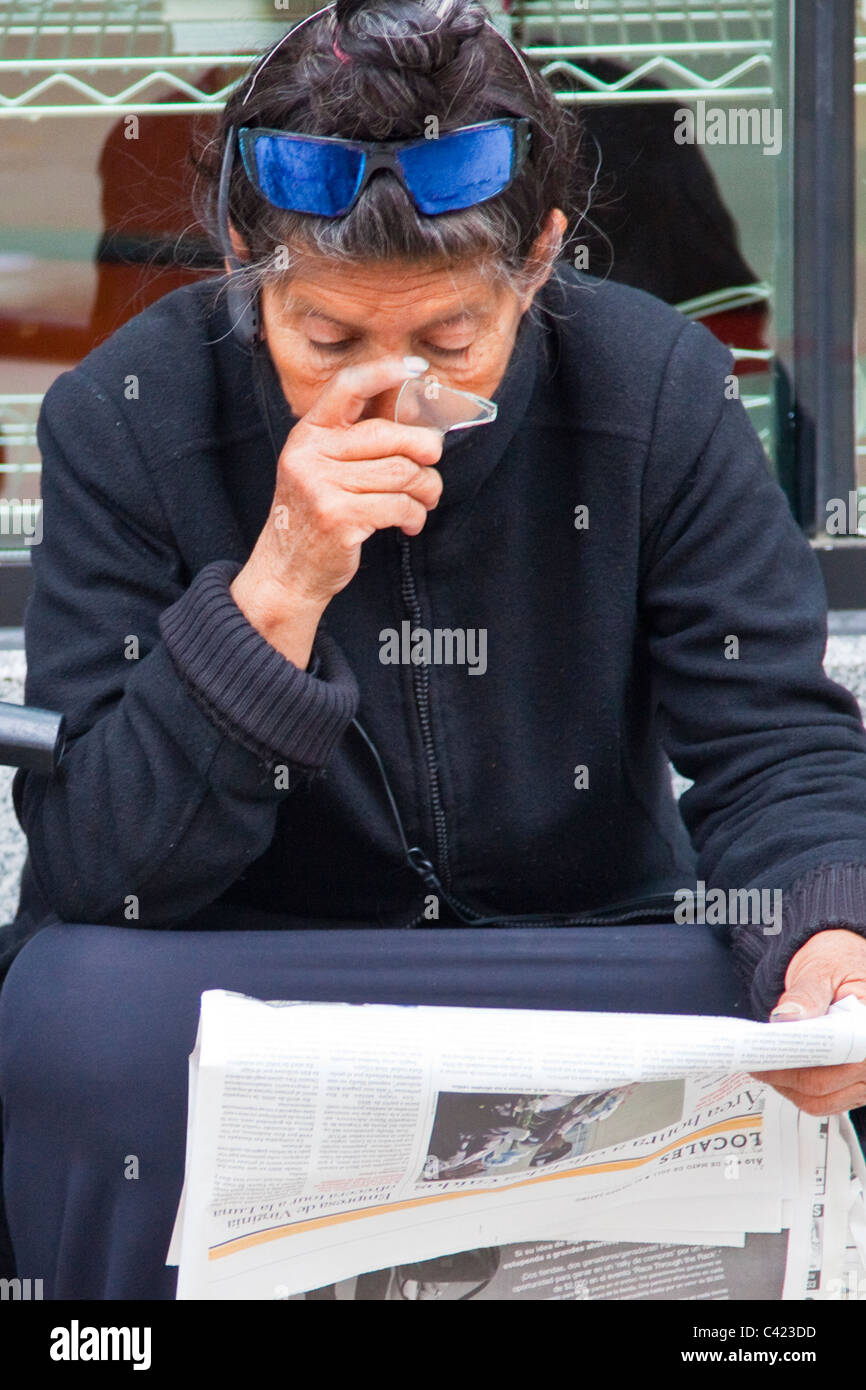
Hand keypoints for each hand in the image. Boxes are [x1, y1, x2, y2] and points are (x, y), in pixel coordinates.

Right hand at [231, 356, 443, 666]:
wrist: (287, 570)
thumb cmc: (316, 516)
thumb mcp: (323, 470)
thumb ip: (356, 443)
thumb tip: (419, 423)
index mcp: (308, 434)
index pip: (346, 388)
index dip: (383, 373)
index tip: (414, 368)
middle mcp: (310, 454)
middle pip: (390, 435)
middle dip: (425, 451)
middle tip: (433, 466)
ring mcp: (321, 485)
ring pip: (402, 473)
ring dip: (426, 490)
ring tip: (424, 501)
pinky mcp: (338, 517)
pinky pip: (399, 505)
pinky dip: (415, 515)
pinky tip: (409, 523)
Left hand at [749, 928, 865, 1114]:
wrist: (842, 961)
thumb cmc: (836, 963)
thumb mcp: (820, 970)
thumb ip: (805, 995)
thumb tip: (786, 1017)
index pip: (837, 1056)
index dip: (799, 1062)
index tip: (766, 1057)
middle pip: (824, 1085)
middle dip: (784, 1077)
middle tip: (752, 1063)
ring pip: (823, 1101)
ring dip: (788, 1089)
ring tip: (762, 1068)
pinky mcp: (855, 1084)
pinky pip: (826, 1100)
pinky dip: (799, 1091)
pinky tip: (780, 1073)